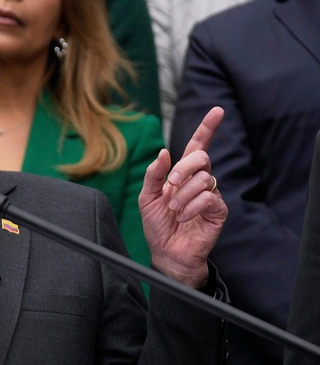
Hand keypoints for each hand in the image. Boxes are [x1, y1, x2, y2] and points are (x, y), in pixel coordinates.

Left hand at [139, 106, 227, 287]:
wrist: (166, 253)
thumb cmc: (158, 226)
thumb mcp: (146, 198)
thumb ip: (153, 174)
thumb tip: (163, 152)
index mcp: (182, 175)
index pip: (197, 146)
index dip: (207, 128)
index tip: (217, 111)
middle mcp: (198, 181)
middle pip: (201, 157)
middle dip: (183, 168)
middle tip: (170, 186)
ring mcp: (210, 195)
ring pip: (204, 178)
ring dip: (183, 195)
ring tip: (174, 211)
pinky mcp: (218, 211)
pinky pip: (208, 198)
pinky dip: (192, 207)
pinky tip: (184, 217)